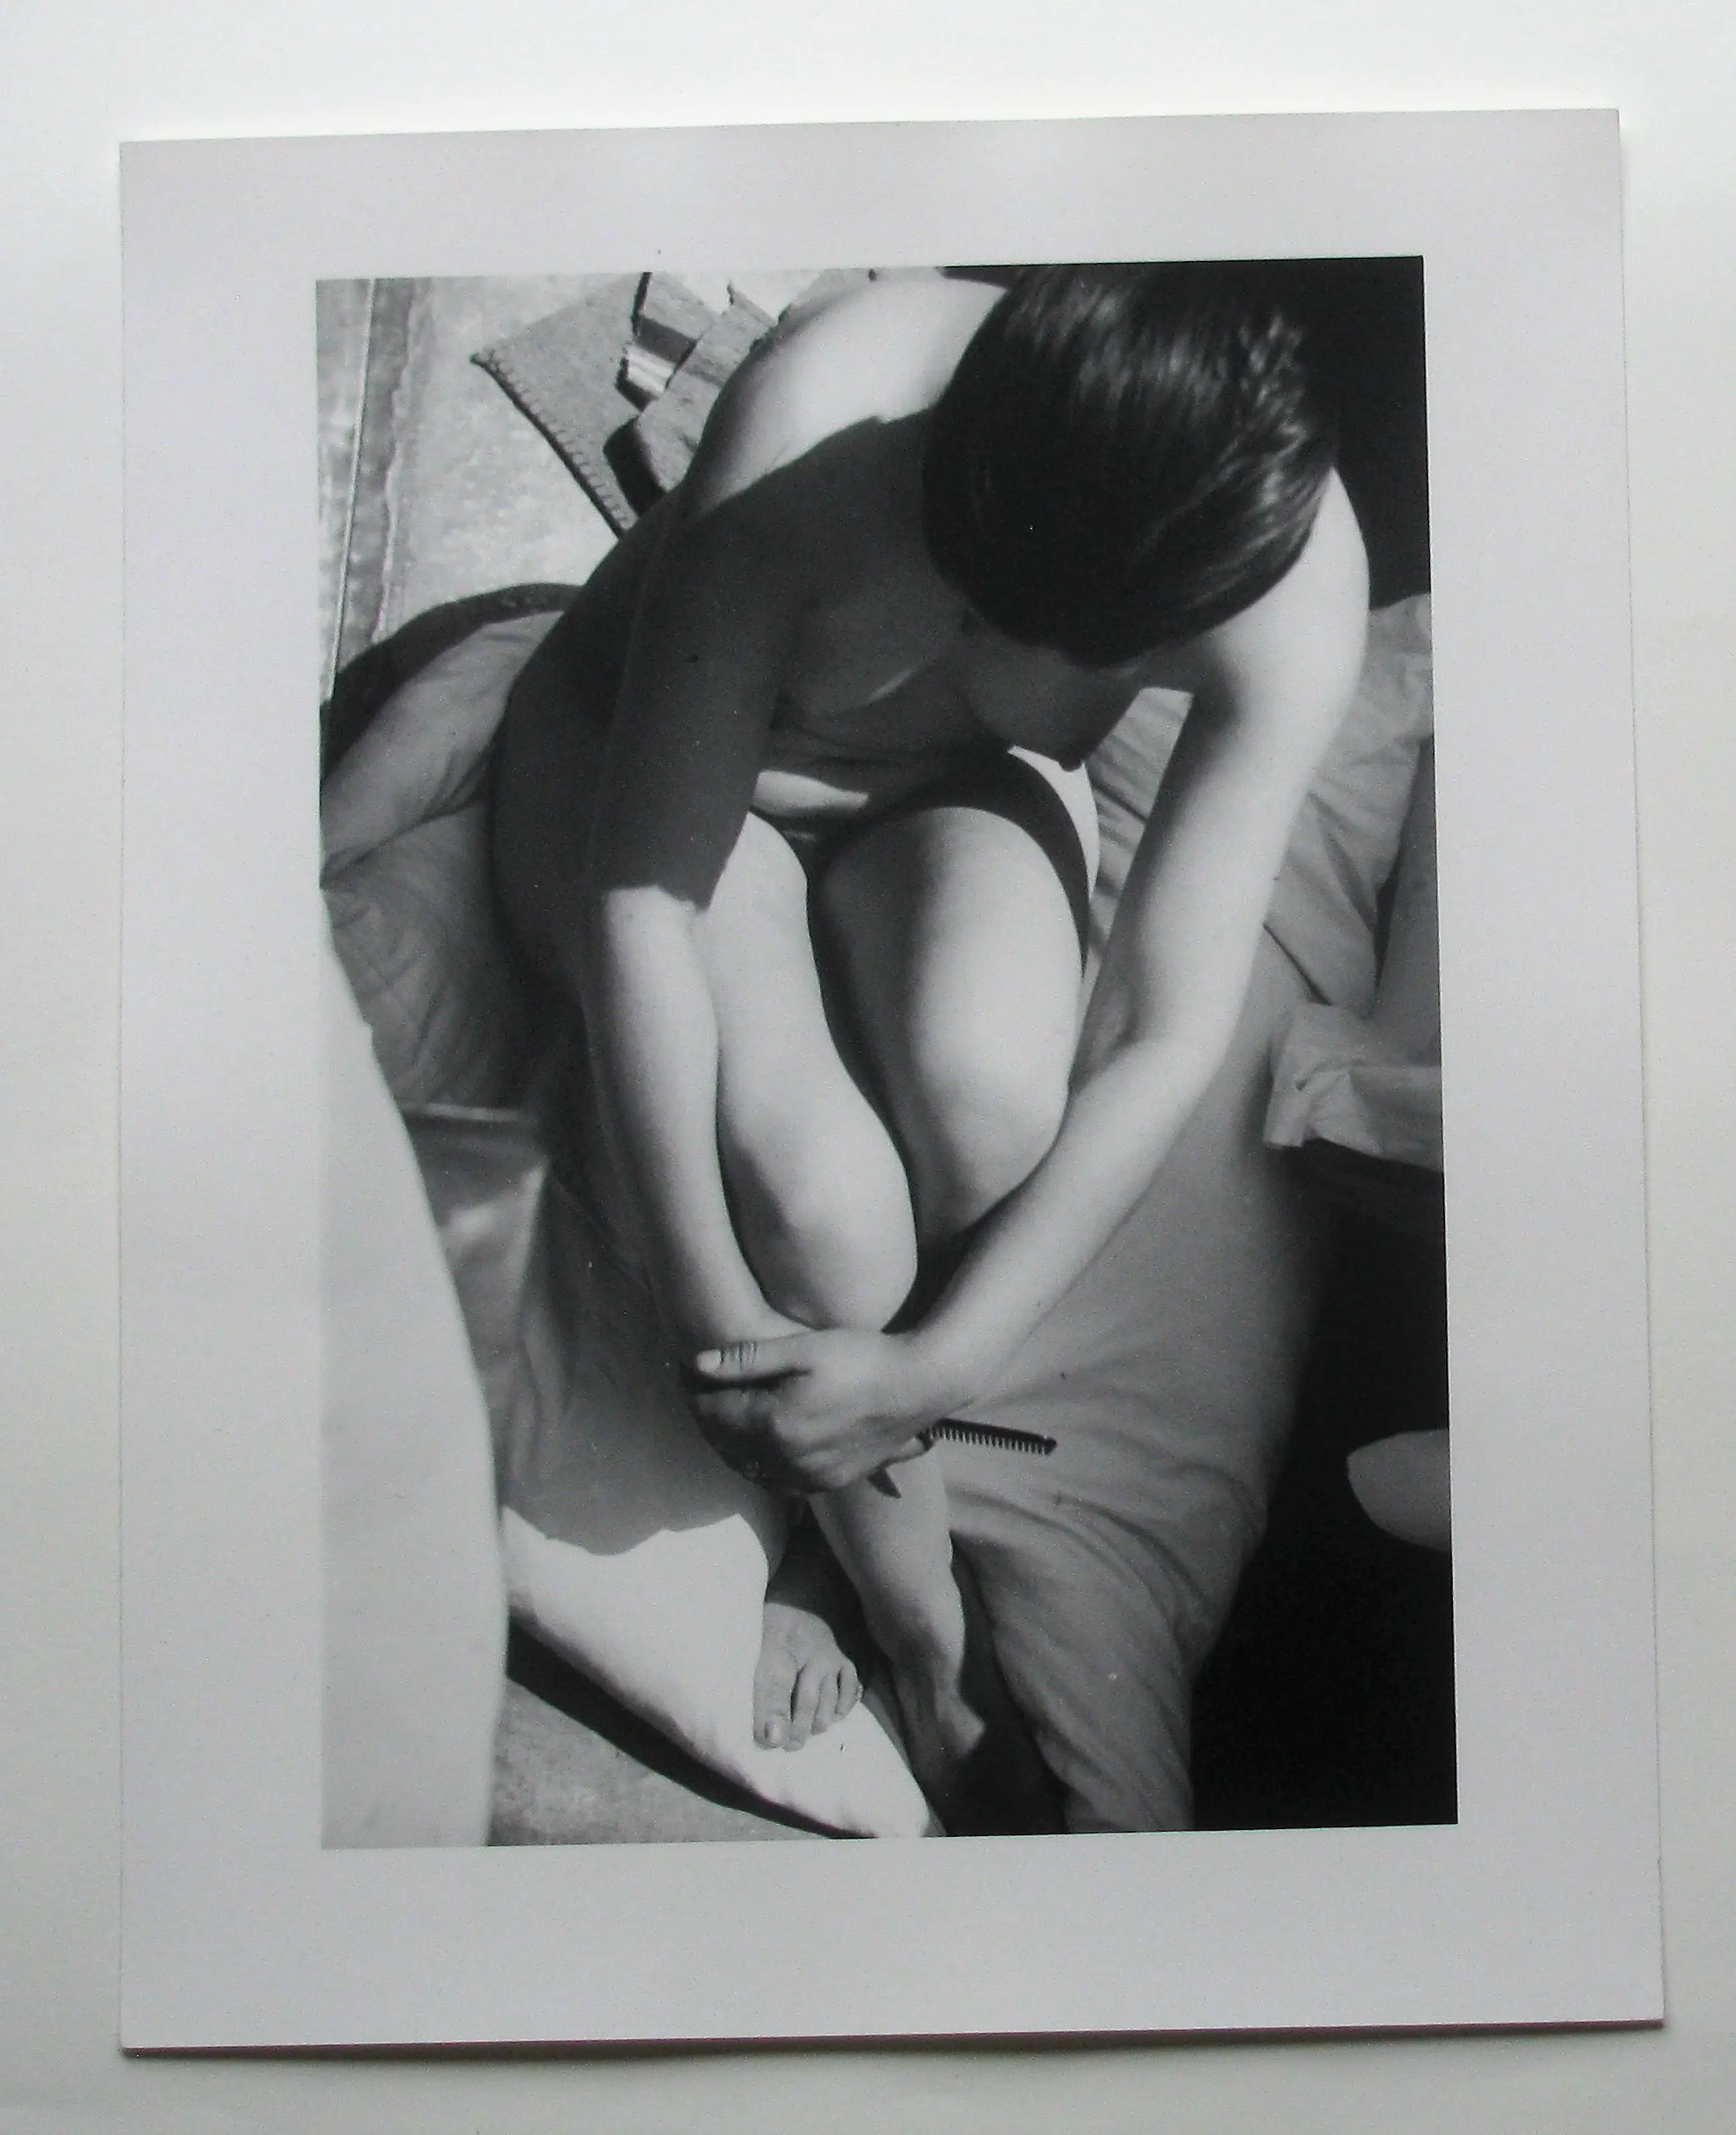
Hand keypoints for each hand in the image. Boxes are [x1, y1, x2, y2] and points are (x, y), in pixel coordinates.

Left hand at [686, 1328, 942, 1493]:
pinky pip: (776, 1483)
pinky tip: (761, 1442)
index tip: (683, 1370)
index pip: (712, 1413)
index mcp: (774, 1423)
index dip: (692, 1391)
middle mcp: (786, 1459)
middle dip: (705, 1416)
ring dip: (729, 1443)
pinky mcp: (827, 1483)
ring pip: (747, 1468)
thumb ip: (747, 1360)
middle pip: (724, 1443)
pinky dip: (758, 1464)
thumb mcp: (803, 1348)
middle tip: (698, 1389)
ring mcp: (807, 1477)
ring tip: (725, 1412)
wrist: (918, 1386)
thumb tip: (697, 1364)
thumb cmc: (862, 1358)